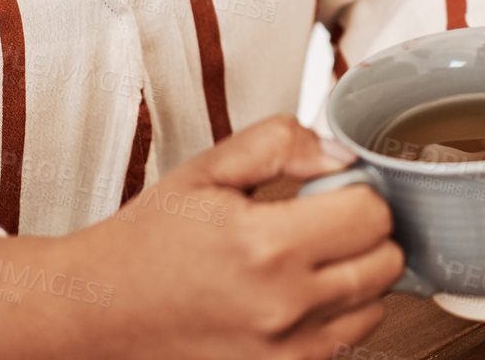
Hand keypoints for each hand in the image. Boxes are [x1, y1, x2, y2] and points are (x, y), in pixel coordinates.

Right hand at [0, 115, 403, 359]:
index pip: (372, 212)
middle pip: (387, 261)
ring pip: (377, 303)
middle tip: (327, 216)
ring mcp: (284, 350)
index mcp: (265, 245)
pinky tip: (300, 291)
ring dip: (358, 273)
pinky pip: (348, 339)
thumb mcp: (207, 169)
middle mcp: (282, 306)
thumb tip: (340, 152)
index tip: (331, 186)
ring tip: (310, 256)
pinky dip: (339, 313)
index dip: (358, 188)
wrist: (98, 310)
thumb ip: (280, 144)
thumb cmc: (147, 240)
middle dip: (367, 230)